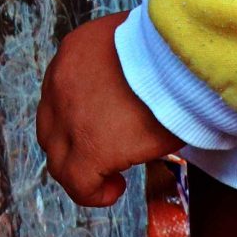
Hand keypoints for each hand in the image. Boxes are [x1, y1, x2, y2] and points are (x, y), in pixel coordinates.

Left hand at [36, 14, 180, 207]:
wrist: (185, 57)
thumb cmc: (176, 50)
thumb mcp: (140, 44)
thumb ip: (127, 61)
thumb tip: (140, 81)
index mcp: (75, 51)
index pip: (61, 90)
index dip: (77, 114)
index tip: (102, 124)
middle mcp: (62, 80)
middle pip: (51, 124)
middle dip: (72, 143)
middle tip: (102, 152)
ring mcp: (70, 116)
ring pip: (58, 156)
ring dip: (80, 169)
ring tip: (111, 175)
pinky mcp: (90, 147)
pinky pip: (78, 183)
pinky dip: (94, 192)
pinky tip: (116, 188)